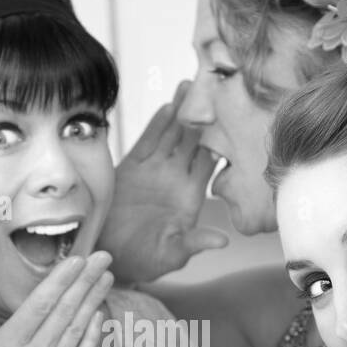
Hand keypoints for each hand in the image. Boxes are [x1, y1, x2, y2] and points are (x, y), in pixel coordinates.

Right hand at [0, 252, 112, 346]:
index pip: (39, 306)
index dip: (59, 280)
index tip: (76, 259)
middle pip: (65, 312)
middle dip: (85, 281)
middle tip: (103, 256)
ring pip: (78, 330)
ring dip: (94, 301)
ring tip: (106, 277)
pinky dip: (94, 336)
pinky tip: (101, 319)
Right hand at [102, 81, 226, 283]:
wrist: (110, 256)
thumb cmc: (145, 260)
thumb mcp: (172, 254)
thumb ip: (194, 243)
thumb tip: (222, 241)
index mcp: (191, 195)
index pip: (212, 161)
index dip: (223, 140)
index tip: (236, 119)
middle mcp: (175, 177)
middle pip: (194, 139)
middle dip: (204, 115)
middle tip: (216, 89)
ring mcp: (154, 170)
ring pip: (172, 134)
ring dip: (181, 111)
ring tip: (191, 86)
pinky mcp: (131, 167)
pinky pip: (147, 141)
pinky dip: (157, 125)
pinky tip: (167, 107)